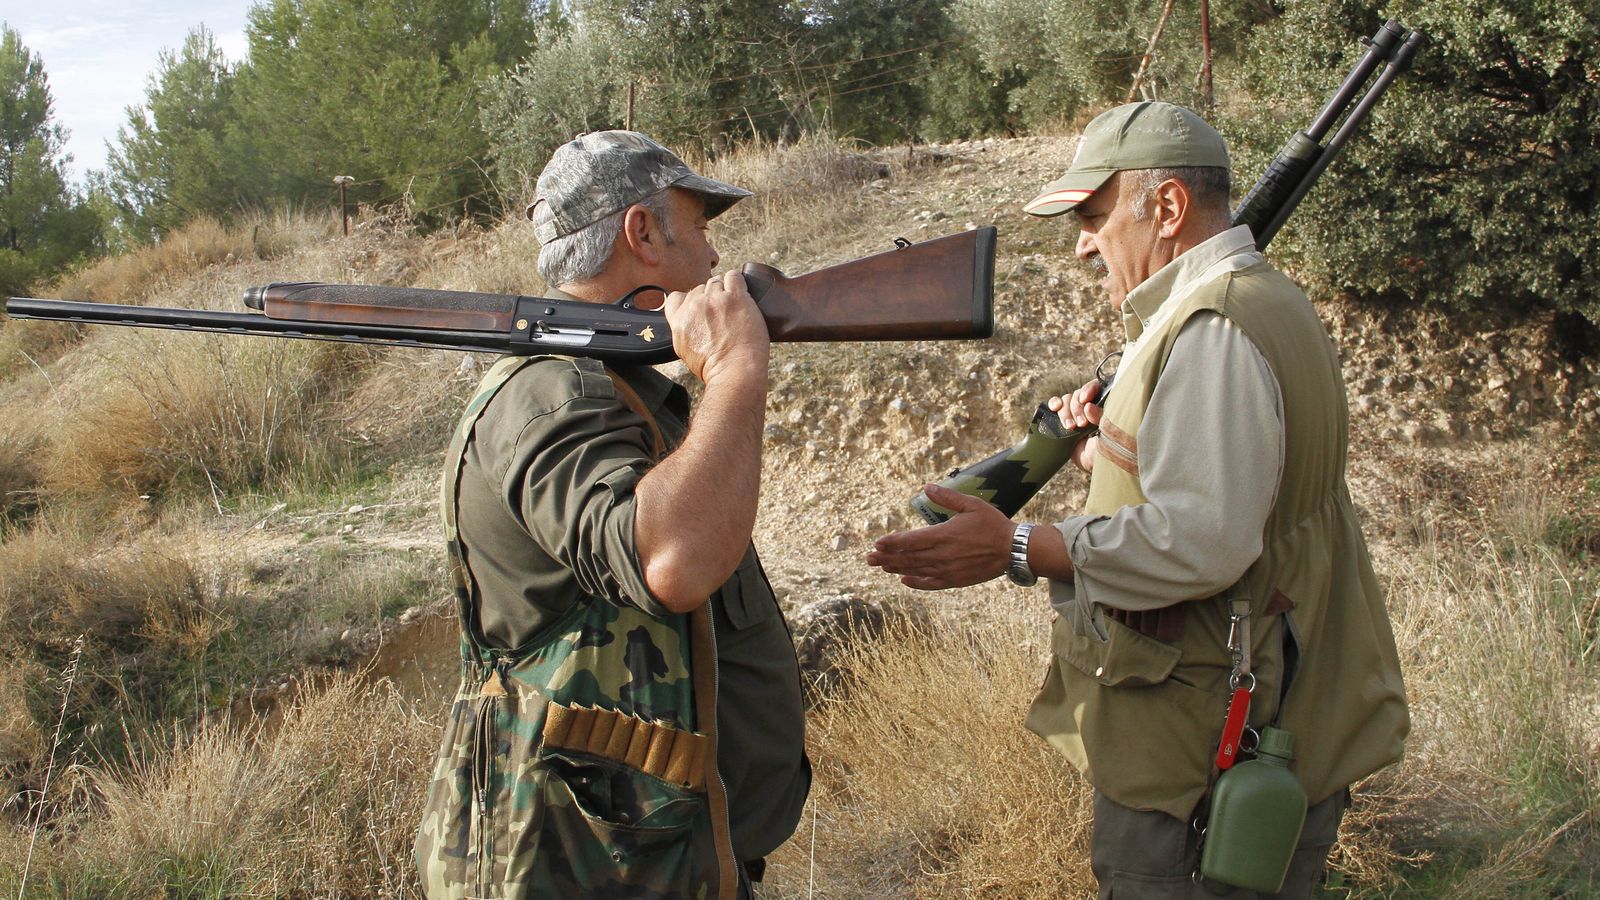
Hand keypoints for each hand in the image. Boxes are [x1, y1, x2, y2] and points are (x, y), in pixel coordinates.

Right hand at [663, 271, 769, 383]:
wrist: (734, 371)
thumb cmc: (713, 367)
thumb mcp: (683, 350)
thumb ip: (682, 329)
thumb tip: (686, 321)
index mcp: (679, 319)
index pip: (677, 297)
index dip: (690, 302)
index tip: (701, 310)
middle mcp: (694, 306)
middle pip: (699, 289)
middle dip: (710, 299)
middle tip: (722, 314)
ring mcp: (715, 299)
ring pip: (716, 282)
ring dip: (724, 291)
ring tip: (734, 307)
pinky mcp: (736, 297)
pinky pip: (734, 276)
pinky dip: (738, 283)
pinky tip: (742, 295)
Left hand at [866, 484, 1012, 589]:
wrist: (1014, 550)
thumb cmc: (993, 524)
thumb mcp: (971, 505)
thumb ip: (947, 497)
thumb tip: (926, 486)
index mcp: (944, 535)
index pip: (910, 540)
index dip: (892, 542)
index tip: (877, 543)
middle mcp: (942, 555)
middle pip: (908, 557)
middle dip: (887, 557)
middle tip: (869, 558)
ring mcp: (948, 570)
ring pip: (916, 570)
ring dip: (897, 568)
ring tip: (881, 567)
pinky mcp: (956, 580)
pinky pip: (931, 584)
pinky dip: (916, 583)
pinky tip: (905, 580)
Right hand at [1048, 377, 1103, 472]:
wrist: (1094, 468)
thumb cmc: (1109, 452)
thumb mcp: (1109, 434)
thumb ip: (1101, 417)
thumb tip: (1088, 406)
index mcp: (1103, 406)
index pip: (1095, 387)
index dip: (1088, 389)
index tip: (1085, 400)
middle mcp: (1088, 407)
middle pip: (1077, 395)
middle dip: (1077, 408)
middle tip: (1082, 424)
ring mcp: (1074, 413)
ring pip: (1066, 400)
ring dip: (1066, 412)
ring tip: (1071, 428)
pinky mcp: (1062, 420)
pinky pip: (1055, 405)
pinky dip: (1053, 404)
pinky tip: (1054, 409)